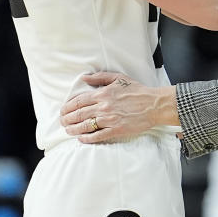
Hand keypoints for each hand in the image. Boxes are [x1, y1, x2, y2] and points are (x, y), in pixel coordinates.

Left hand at [59, 72, 178, 143]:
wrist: (154, 104)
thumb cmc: (138, 91)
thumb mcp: (119, 78)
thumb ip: (100, 77)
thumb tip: (84, 78)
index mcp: (103, 94)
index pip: (78, 101)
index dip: (67, 107)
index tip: (63, 111)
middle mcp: (103, 107)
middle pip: (78, 114)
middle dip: (67, 119)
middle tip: (62, 122)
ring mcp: (109, 120)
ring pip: (85, 126)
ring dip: (73, 129)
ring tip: (68, 131)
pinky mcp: (116, 130)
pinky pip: (97, 136)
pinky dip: (86, 138)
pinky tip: (81, 139)